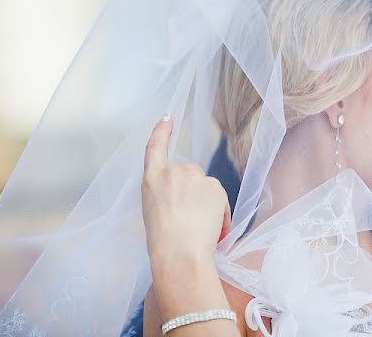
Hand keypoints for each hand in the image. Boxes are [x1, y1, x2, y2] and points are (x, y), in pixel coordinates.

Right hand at [141, 115, 231, 276]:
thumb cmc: (163, 244)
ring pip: (205, 189)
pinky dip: (220, 215)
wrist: (180, 254)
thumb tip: (186, 197)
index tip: (167, 117)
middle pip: (189, 175)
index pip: (155, 148)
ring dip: (206, 205)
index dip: (161, 131)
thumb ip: (167, 195)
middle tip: (187, 221)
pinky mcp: (215, 186)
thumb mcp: (154, 212)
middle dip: (192, 193)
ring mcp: (195, 177)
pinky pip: (220, 200)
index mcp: (152, 179)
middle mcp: (173, 172)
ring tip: (197, 230)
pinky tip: (212, 231)